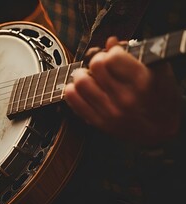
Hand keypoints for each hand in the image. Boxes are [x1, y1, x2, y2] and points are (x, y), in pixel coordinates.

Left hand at [64, 37, 181, 145]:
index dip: (113, 51)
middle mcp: (125, 98)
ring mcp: (110, 112)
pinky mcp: (99, 122)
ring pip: (80, 82)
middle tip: (101, 64)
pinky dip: (72, 89)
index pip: (113, 57)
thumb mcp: (159, 72)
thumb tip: (110, 41)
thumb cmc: (162, 98)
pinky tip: (80, 88)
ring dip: (81, 74)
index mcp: (143, 82)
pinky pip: (73, 101)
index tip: (115, 54)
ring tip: (88, 75)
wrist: (161, 131)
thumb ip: (136, 53)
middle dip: (97, 60)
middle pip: (96, 66)